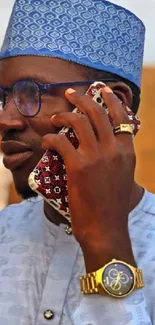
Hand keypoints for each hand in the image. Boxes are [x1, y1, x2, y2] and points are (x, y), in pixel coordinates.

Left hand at [42, 86, 135, 271]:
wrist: (106, 227)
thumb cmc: (113, 206)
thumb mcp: (124, 177)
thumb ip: (118, 159)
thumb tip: (107, 146)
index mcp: (127, 152)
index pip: (121, 118)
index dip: (110, 100)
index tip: (101, 90)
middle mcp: (114, 150)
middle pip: (98, 113)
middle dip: (82, 99)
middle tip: (70, 94)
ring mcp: (96, 157)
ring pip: (79, 122)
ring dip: (64, 115)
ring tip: (55, 117)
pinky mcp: (78, 167)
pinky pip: (61, 142)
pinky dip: (51, 138)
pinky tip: (47, 141)